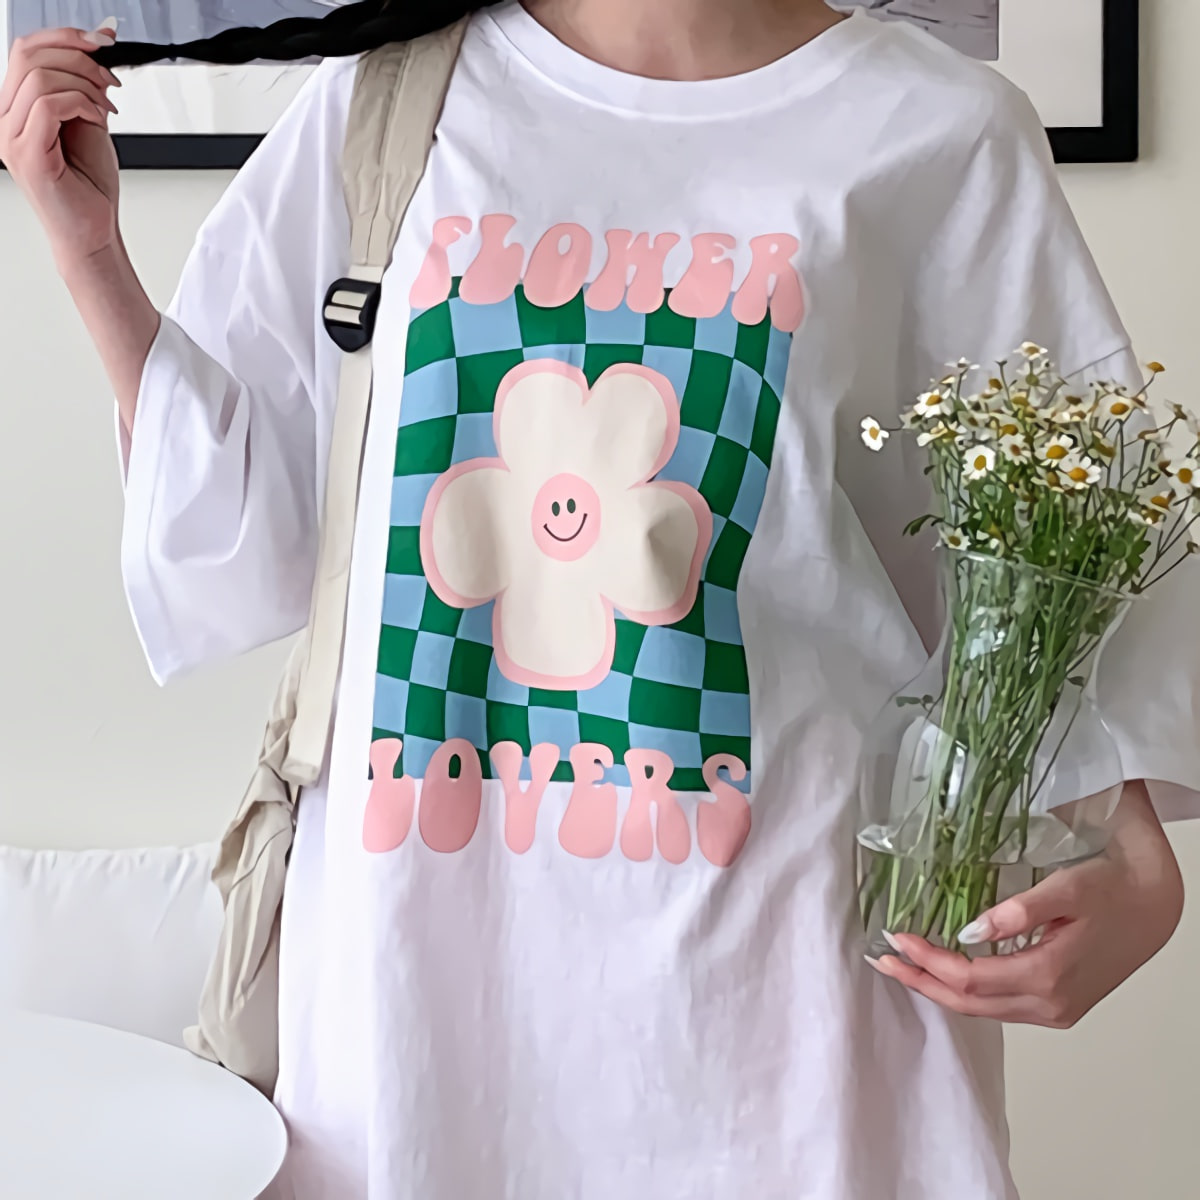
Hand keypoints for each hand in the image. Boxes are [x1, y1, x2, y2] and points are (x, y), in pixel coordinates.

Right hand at [0, 26, 121, 266]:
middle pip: (29, 54)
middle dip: (79, 57)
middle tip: (109, 81)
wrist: (94, 232)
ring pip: (39, 76)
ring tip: (106, 107)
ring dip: (85, 84)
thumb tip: (98, 43)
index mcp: (16, 107)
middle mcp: (5, 118)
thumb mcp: (90, 122)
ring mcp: (11, 136)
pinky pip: (49, 105)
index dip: (64, 36)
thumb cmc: (89, 187)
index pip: (25, 50)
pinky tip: (99, 120)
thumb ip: (86, 85)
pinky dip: (82, 104)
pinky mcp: (27, 154)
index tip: (101, 42)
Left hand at [868, 783, 1184, 1027]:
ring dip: (940, 989)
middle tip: (883, 960)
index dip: (929, 961)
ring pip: (984, 1010)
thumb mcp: (1066, 888)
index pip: (970, 978)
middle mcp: (1050, 1005)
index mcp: (1048, 976)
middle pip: (970, 1004)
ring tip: (904, 966)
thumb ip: (1018, 911)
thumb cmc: (1111, 888)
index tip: (896, 937)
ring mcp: (1056, 1011)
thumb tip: (969, 931)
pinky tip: (946, 972)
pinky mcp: (1059, 1007)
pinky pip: (1001, 1007)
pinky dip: (967, 992)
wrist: (1156, 905)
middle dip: (922, 982)